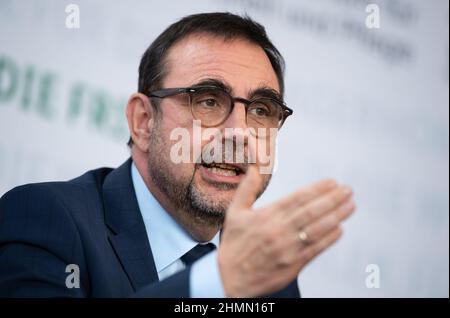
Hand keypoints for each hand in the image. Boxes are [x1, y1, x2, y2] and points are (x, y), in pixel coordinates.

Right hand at [218, 165, 355, 297]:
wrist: (229, 278)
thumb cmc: (233, 244)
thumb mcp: (234, 213)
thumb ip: (246, 189)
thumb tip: (253, 167)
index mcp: (265, 216)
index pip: (296, 199)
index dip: (316, 189)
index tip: (332, 182)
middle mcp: (278, 231)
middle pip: (310, 212)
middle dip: (332, 200)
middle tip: (348, 190)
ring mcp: (287, 249)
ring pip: (317, 230)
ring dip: (336, 216)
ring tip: (350, 206)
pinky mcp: (293, 265)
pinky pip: (315, 250)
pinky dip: (329, 239)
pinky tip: (339, 229)